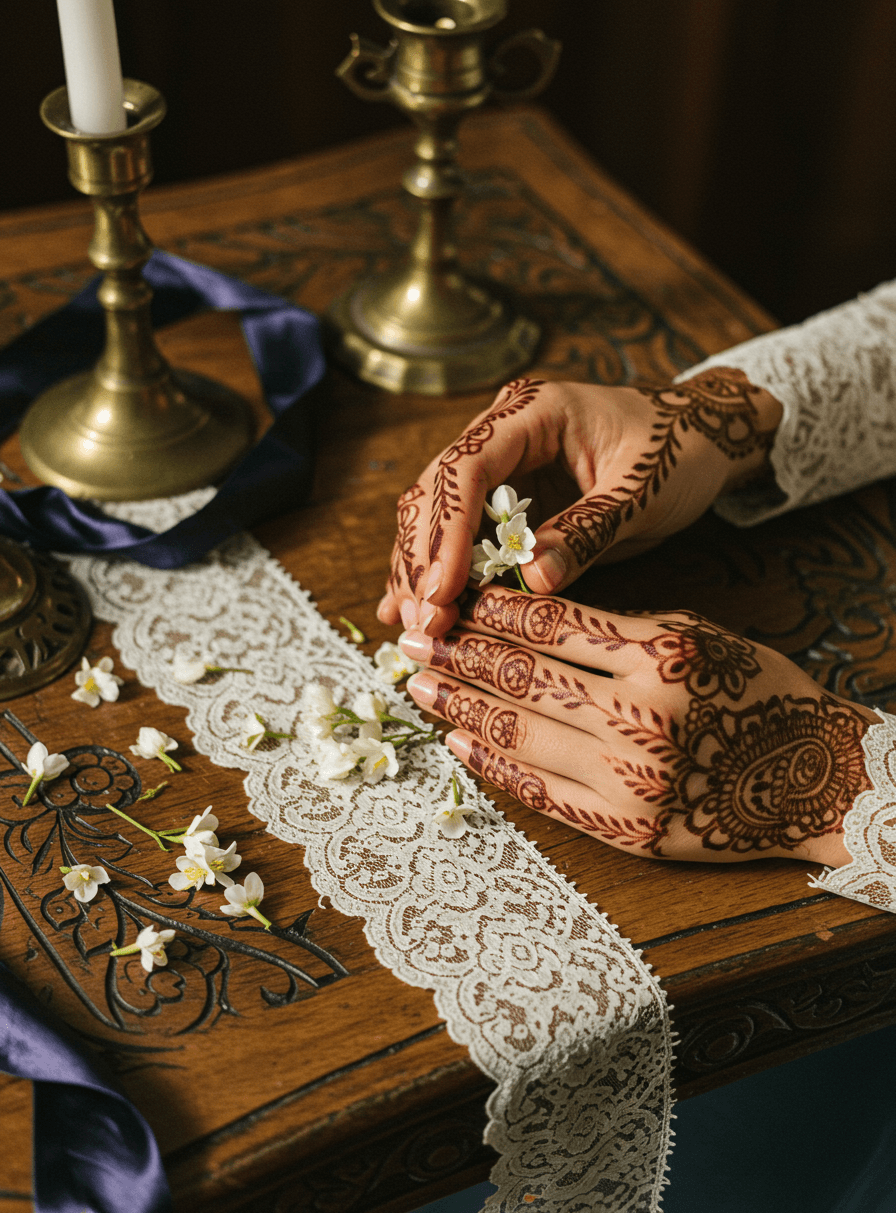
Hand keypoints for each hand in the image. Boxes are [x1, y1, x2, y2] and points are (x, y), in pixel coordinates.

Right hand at [378, 370, 782, 636]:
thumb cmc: (679, 450)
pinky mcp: (507, 498)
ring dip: (422, 571)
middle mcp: (503, 431)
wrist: (702, 436)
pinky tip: (421, 609)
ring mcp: (500, 464)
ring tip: (413, 627)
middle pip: (436, 494)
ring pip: (436, 517)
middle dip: (425, 561)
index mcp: (533, 411)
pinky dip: (443, 572)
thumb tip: (532, 580)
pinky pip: (462, 535)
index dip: (447, 533)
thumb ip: (588, 531)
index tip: (441, 590)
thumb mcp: (641, 492)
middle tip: (424, 622)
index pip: (467, 469)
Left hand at [400, 585, 876, 866]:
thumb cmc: (753, 693)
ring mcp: (633, 779)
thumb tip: (523, 619)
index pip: (555, 625)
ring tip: (423, 687)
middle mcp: (645, 716)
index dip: (494, 612)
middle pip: (526, 678)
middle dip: (460, 655)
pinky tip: (461, 745)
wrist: (812, 780)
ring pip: (522, 734)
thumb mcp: (695, 636)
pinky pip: (542, 793)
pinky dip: (495, 767)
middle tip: (413, 642)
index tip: (454, 601)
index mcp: (663, 654)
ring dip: (462, 709)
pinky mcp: (626, 829)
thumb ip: (614, 632)